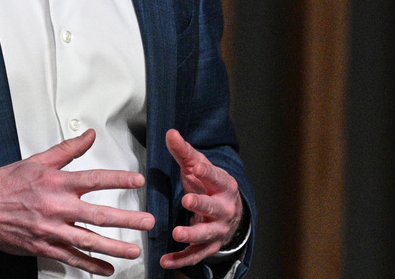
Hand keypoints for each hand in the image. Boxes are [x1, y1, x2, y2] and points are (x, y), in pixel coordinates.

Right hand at [0, 129, 155, 276]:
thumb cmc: (6, 184)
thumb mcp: (37, 161)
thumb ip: (67, 150)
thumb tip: (89, 135)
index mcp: (57, 182)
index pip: (95, 179)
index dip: (119, 179)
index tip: (138, 181)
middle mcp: (56, 207)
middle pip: (98, 214)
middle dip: (127, 219)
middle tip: (147, 221)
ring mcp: (51, 230)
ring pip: (88, 241)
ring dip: (114, 247)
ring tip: (134, 251)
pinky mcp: (43, 247)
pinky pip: (71, 259)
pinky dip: (90, 266)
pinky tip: (106, 270)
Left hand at [160, 129, 243, 269]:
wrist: (229, 212)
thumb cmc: (209, 185)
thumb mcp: (198, 167)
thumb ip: (184, 152)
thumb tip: (170, 132)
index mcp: (224, 186)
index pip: (216, 177)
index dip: (207, 173)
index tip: (197, 167)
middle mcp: (225, 209)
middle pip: (214, 207)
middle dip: (202, 204)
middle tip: (187, 201)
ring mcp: (218, 229)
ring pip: (206, 234)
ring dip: (192, 235)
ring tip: (177, 234)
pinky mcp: (209, 246)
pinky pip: (195, 255)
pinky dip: (180, 259)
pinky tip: (165, 260)